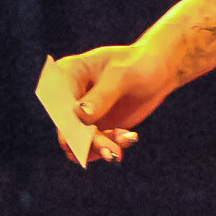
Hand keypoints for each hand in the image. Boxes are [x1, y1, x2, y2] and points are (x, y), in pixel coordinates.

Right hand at [52, 42, 172, 163]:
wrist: (156, 72)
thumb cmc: (138, 63)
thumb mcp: (122, 76)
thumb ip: (101, 95)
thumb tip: (80, 114)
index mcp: (69, 72)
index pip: (58, 101)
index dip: (67, 120)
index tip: (87, 133)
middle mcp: (70, 96)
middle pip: (67, 126)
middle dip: (87, 142)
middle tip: (112, 151)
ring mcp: (81, 114)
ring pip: (79, 142)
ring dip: (100, 148)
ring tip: (123, 145)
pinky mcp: (94, 128)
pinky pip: (94, 147)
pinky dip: (110, 147)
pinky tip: (129, 137)